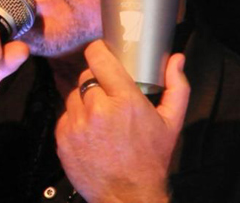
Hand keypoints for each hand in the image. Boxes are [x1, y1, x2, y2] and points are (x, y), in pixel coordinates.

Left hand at [55, 40, 188, 202]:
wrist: (127, 196)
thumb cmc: (150, 160)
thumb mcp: (171, 123)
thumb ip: (176, 87)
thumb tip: (176, 60)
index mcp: (124, 100)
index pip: (98, 58)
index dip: (98, 51)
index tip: (101, 52)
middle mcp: (97, 109)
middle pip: (86, 76)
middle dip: (96, 81)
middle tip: (108, 94)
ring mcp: (76, 124)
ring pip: (73, 95)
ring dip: (84, 100)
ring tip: (100, 117)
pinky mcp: (62, 138)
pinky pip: (64, 116)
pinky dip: (75, 120)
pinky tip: (90, 132)